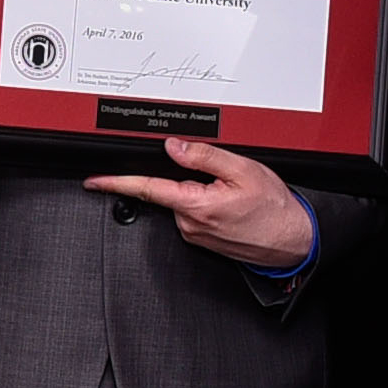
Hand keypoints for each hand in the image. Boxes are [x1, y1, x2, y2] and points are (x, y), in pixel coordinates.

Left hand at [76, 136, 313, 270]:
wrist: (293, 240)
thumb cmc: (274, 209)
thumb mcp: (242, 170)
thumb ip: (204, 156)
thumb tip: (174, 147)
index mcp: (195, 205)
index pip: (146, 189)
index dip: (115, 183)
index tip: (94, 181)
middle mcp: (189, 223)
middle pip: (169, 190)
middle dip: (186, 177)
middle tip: (221, 177)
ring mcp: (195, 234)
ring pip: (183, 202)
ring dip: (200, 192)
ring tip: (233, 192)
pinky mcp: (203, 239)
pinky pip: (195, 214)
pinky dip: (207, 204)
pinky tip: (231, 205)